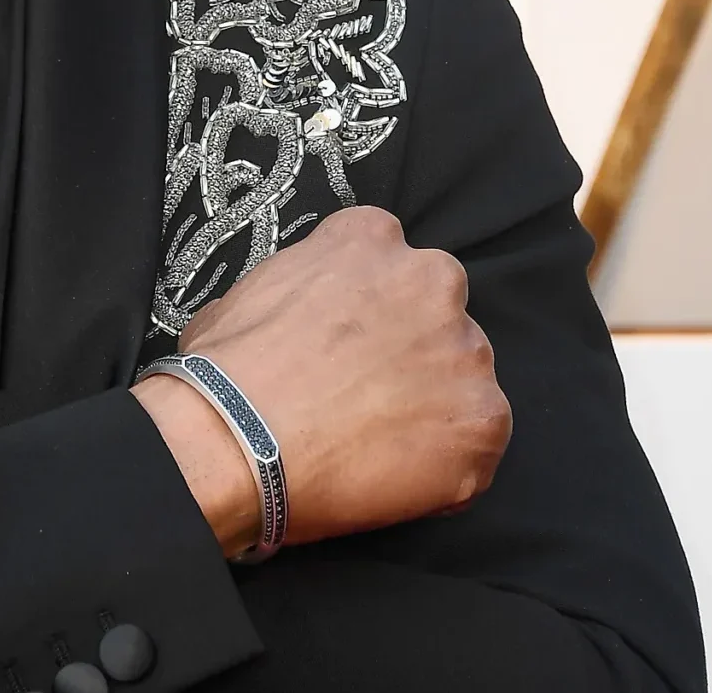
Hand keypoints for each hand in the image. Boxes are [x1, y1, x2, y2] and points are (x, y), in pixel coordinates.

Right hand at [135, 206, 510, 553]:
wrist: (238, 440)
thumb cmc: (228, 368)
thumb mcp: (253, 289)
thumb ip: (302, 286)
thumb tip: (302, 318)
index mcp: (369, 238)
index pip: (388, 255)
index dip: (369, 301)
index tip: (349, 335)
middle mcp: (430, 279)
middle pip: (438, 307)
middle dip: (412, 342)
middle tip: (367, 386)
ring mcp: (465, 351)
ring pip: (462, 375)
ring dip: (432, 401)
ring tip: (375, 439)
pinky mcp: (483, 421)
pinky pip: (477, 443)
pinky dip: (446, 463)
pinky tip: (392, 475)